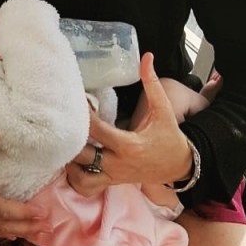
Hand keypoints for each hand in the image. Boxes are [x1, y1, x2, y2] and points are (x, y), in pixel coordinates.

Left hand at [66, 52, 193, 197]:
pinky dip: (76, 177)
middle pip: (83, 157)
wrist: (181, 166)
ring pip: (81, 177)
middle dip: (71, 141)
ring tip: (67, 142)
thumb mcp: (163, 109)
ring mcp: (113, 176)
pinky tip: (74, 161)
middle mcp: (118, 164)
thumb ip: (152, 83)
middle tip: (65, 123)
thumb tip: (147, 57)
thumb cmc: (170, 136)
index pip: (97, 131)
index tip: (77, 101)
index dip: (84, 116)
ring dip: (70, 162)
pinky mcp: (112, 182)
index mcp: (129, 145)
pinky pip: (87, 187)